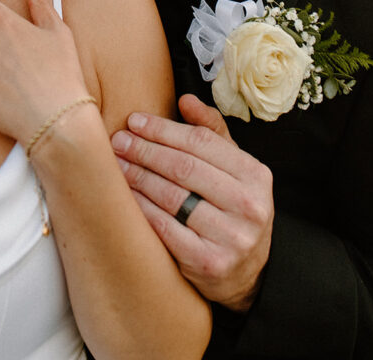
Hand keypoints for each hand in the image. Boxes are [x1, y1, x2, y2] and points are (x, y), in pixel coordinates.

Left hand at [111, 93, 272, 310]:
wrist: (249, 272)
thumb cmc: (233, 208)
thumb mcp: (234, 169)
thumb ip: (212, 132)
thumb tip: (185, 99)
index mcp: (255, 175)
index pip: (201, 141)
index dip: (163, 129)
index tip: (135, 120)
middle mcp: (248, 205)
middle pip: (184, 167)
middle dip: (145, 150)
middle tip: (119, 140)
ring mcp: (230, 237)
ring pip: (171, 196)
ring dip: (137, 176)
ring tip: (116, 163)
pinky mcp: (208, 263)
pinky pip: (164, 227)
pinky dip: (140, 207)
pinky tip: (125, 194)